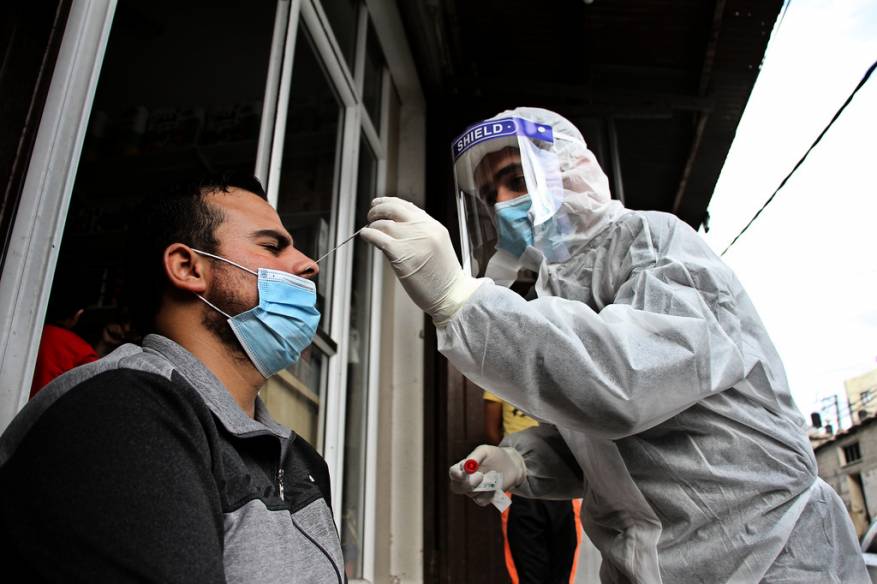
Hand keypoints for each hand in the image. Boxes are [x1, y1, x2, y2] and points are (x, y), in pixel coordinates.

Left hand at [360, 197, 481, 324]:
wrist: (452, 295)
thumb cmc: (443, 278)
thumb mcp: (437, 247)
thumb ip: (420, 234)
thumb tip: (396, 227)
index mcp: (434, 226)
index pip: (408, 206)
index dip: (390, 202)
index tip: (381, 204)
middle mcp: (424, 229)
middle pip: (394, 209)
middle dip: (378, 209)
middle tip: (371, 215)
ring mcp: (413, 241)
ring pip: (384, 223)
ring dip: (372, 225)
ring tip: (369, 231)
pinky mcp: (401, 254)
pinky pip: (378, 238)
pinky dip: (368, 234)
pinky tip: (365, 236)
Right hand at [448, 445, 526, 505]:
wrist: (511, 465)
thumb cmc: (495, 455)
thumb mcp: (484, 451)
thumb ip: (474, 457)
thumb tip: (465, 467)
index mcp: (463, 467)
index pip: (453, 473)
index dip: (456, 474)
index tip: (465, 473)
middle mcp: (465, 480)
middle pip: (456, 488)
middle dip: (467, 484)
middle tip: (481, 476)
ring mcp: (474, 490)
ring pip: (471, 494)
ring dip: (483, 486)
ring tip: (493, 476)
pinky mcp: (483, 498)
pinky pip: (481, 500)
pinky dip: (489, 493)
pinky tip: (495, 486)